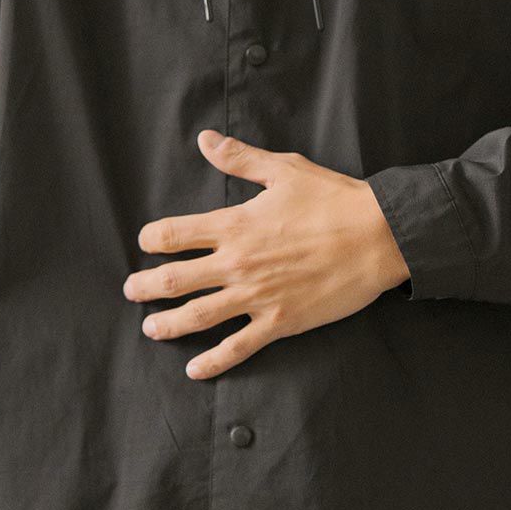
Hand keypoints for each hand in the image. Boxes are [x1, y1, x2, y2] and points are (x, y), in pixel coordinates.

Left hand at [124, 129, 408, 378]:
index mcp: (235, 224)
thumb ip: (239, 159)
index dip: (152, 239)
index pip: (174, 234)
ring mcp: (257, 296)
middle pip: (175, 279)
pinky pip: (238, 346)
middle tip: (131, 291)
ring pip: (197, 316)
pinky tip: (195, 370)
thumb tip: (205, 140)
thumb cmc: (334, 199)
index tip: (146, 243)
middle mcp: (238, 262)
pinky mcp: (280, 322)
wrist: (379, 236)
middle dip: (146, 287)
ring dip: (167, 325)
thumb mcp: (284, 170)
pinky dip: (213, 361)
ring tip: (151, 329)